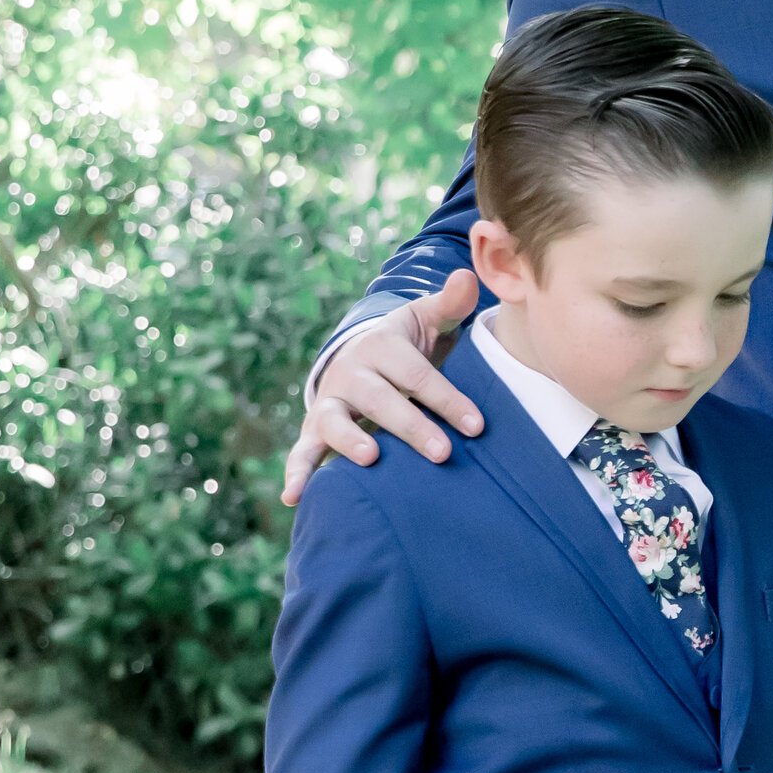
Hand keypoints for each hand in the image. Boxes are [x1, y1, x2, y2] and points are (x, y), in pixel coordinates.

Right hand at [282, 268, 485, 503]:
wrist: (360, 356)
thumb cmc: (406, 345)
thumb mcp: (425, 320)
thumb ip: (450, 303)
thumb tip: (468, 275)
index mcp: (382, 345)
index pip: (418, 373)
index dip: (448, 399)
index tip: (477, 425)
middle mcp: (352, 371)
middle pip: (380, 400)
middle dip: (411, 426)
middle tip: (442, 453)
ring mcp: (330, 400)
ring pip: (335, 421)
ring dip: (350, 441)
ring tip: (371, 459)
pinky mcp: (314, 427)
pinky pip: (303, 450)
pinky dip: (297, 472)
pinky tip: (295, 497)